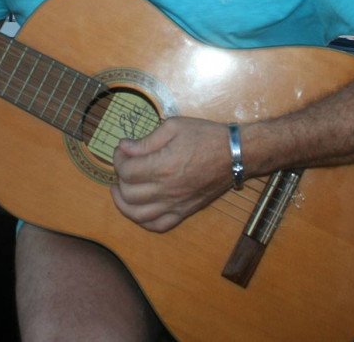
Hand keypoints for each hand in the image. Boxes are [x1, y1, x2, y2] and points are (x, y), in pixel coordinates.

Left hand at [111, 117, 236, 232]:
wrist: (235, 154)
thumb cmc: (206, 136)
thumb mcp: (174, 127)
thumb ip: (146, 140)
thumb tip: (124, 148)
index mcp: (163, 166)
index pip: (126, 170)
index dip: (118, 159)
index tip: (123, 149)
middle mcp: (166, 189)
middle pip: (128, 193)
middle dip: (120, 178)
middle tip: (125, 166)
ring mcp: (175, 204)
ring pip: (138, 215)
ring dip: (124, 204)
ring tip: (121, 191)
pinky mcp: (184, 212)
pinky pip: (158, 226)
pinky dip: (143, 221)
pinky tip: (139, 210)